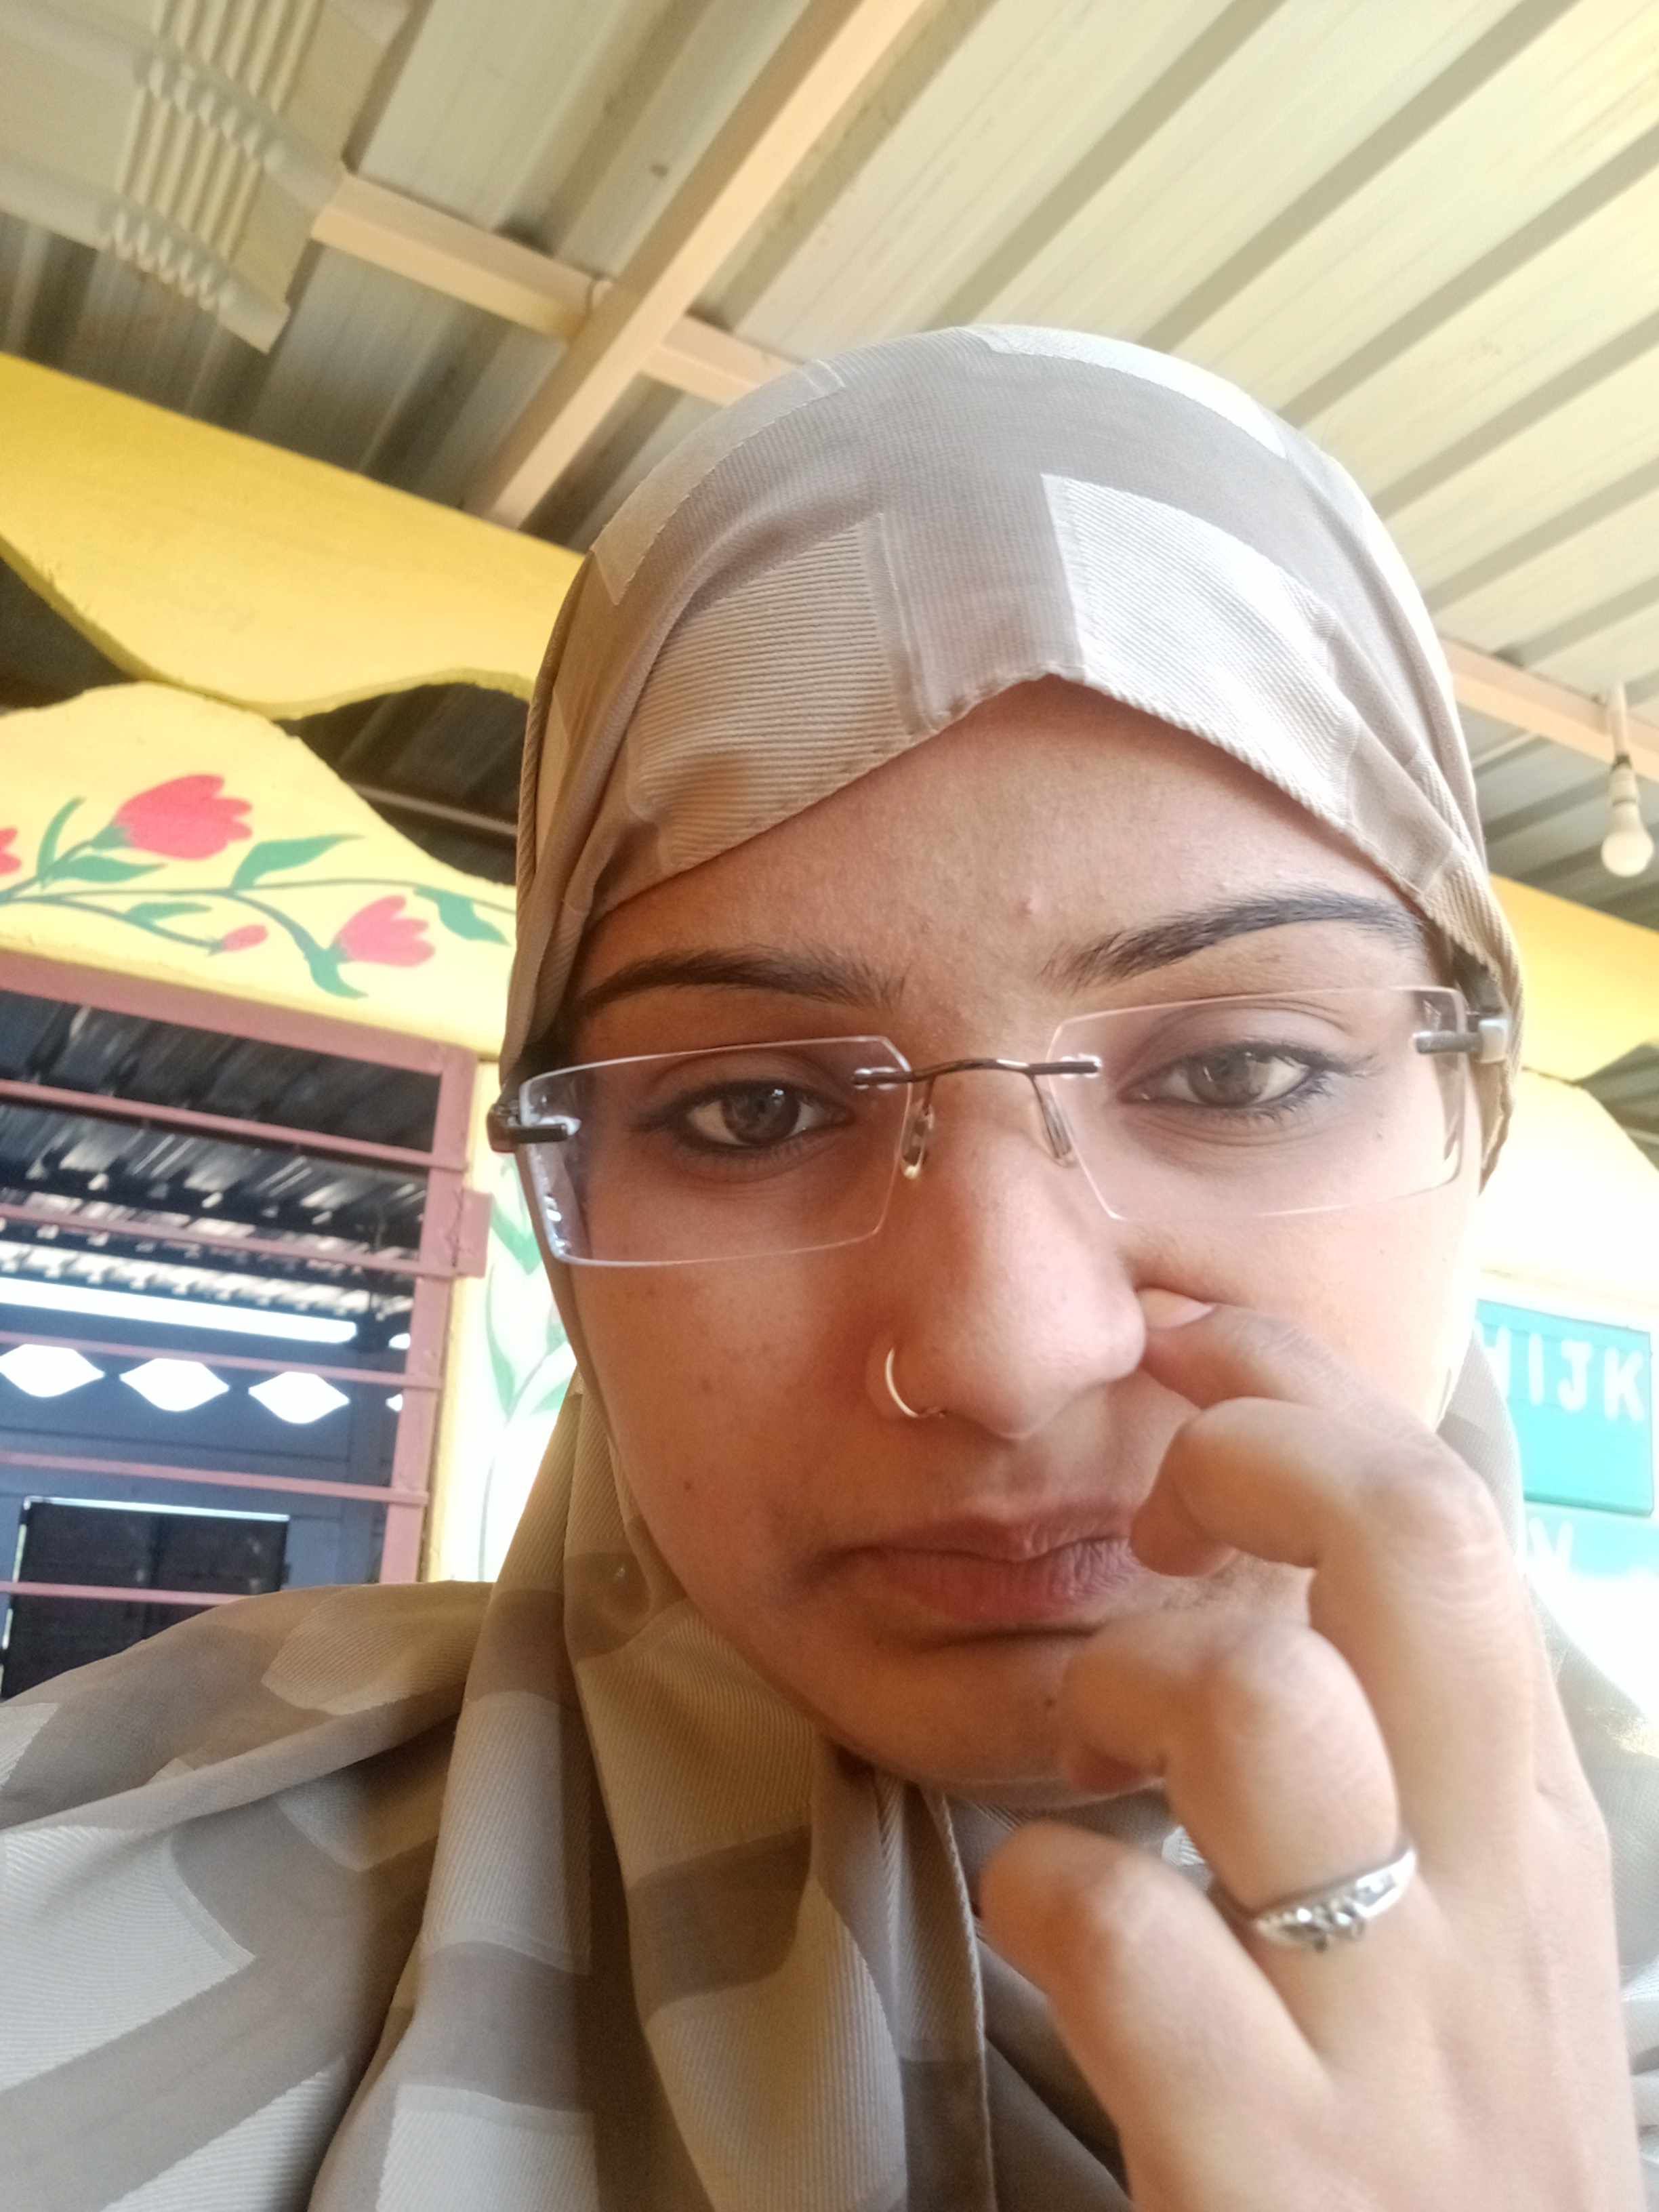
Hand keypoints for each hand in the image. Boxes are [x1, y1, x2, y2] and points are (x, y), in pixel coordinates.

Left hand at [979, 1303, 1641, 2210]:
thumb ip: (1417, 1763)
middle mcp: (1488, 1895)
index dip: (1304, 1387)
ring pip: (1257, 1702)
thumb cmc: (1449, 2143)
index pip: (1449, 1515)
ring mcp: (1389, 2033)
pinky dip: (1043, 1885)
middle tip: (1155, 1501)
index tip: (1191, 1342)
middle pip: (1411, 1548)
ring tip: (1101, 1743)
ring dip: (1132, 1674)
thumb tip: (1289, 1571)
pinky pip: (1122, 1928)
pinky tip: (1051, 1918)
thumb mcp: (1479, 1930)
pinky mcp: (1274, 2166)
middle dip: (1256, 1451)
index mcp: (1529, 1820)